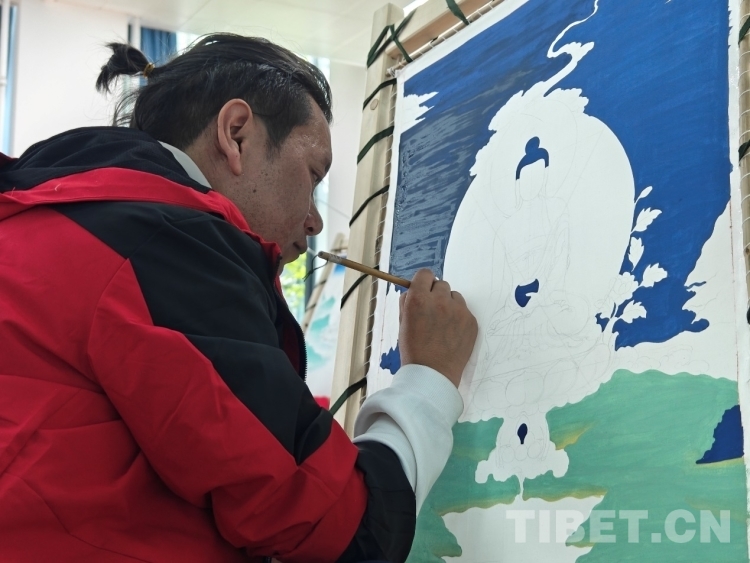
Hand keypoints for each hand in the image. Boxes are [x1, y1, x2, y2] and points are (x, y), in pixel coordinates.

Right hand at [398, 269, 477, 386]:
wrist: (432, 374)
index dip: (423, 282)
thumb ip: (407, 303)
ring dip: (449, 304)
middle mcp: (439, 300)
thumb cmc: (414, 350)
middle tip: (432, 311)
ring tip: (443, 324)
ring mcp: (458, 310)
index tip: (424, 290)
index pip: (425, 274)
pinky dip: (458, 318)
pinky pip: (465, 311)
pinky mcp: (471, 321)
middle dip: (436, 294)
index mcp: (418, 299)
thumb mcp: (402, 323)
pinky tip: (451, 333)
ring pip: (455, 296)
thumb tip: (413, 290)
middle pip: (441, 283)